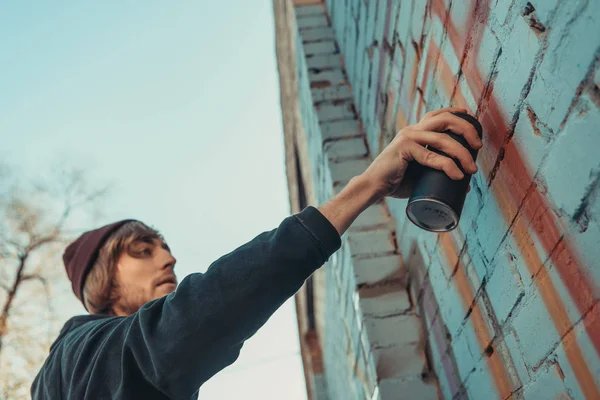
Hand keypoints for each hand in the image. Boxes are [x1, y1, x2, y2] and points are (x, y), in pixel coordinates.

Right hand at [362, 107, 482, 198]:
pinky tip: (457, 175)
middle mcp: (411, 131)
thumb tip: (466, 184)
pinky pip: (432, 156)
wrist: (373, 187)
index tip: (470, 117)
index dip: (455, 112)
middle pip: (444, 119)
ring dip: (461, 153)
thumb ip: (439, 175)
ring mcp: (407, 138)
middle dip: (466, 129)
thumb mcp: (421, 175)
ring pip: (442, 138)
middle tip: (478, 146)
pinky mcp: (404, 149)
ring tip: (472, 168)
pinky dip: (447, 166)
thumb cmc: (396, 182)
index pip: (437, 115)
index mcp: (414, 132)